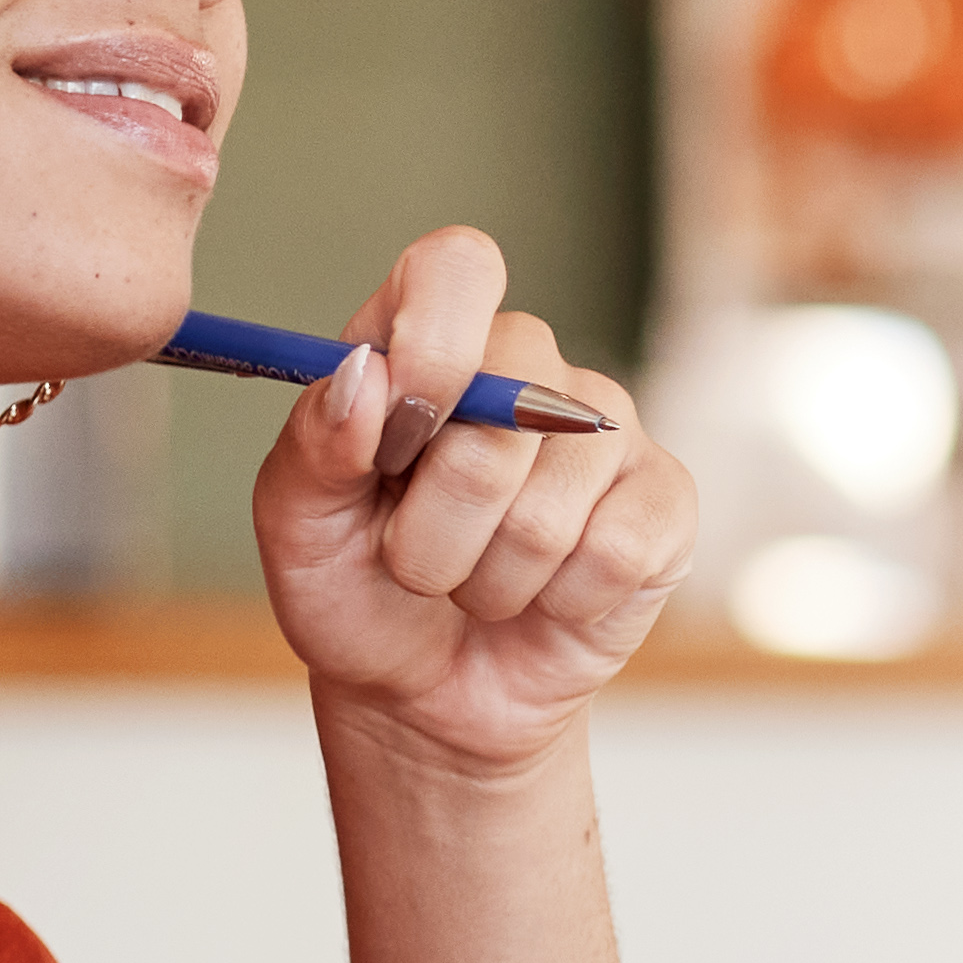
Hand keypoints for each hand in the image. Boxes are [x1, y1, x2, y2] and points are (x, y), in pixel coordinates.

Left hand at [254, 226, 691, 784]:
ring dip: (490, 580)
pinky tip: (545, 601)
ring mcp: (607, 431)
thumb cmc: (358, 593)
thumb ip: (316, 444)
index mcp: (430, 342)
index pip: (459, 266)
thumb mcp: (298, 525)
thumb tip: (365, 374)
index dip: (435, 342)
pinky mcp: (664, 503)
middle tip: (416, 561)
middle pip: (511, 408)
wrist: (429, 696)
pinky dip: (560, 603)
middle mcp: (529, 369)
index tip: (398, 437)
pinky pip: (618, 551)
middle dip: (439, 525)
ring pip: (552, 506)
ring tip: (475, 586)